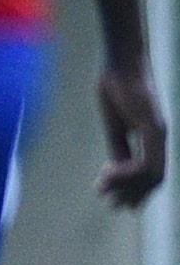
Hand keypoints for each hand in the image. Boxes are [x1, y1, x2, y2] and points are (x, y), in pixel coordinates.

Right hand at [98, 62, 168, 208]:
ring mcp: (159, 132)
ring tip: (103, 190)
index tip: (109, 196)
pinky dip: (126, 173)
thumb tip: (117, 168)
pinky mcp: (152, 127)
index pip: (151, 172)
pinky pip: (146, 162)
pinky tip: (107, 172)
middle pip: (155, 179)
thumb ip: (119, 145)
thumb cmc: (116, 85)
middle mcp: (161, 136)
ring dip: (127, 187)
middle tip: (111, 206)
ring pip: (152, 175)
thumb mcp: (115, 123)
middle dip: (133, 195)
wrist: (121, 59)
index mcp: (152, 136)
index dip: (133, 189)